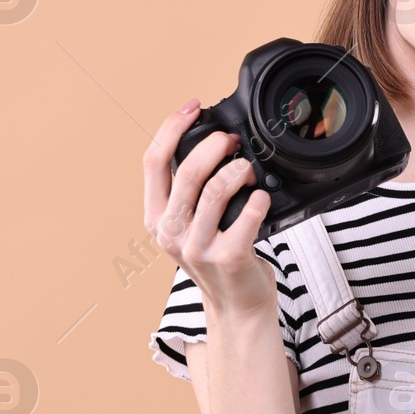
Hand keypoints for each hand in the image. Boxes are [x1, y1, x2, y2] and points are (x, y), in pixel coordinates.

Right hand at [141, 99, 277, 319]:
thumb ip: (188, 192)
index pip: (152, 161)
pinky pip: (248, 214)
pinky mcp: (230, 258)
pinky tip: (262, 197)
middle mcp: (171, 232)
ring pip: (218, 188)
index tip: (193, 107)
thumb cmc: (217, 257)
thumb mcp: (188, 225)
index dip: (171, 126)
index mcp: (155, 217)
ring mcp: (199, 248)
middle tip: (233, 141)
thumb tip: (208, 139)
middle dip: (215, 145)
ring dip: (241, 170)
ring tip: (250, 171)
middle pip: (188, 171)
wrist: (237, 307)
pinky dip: (259, 198)